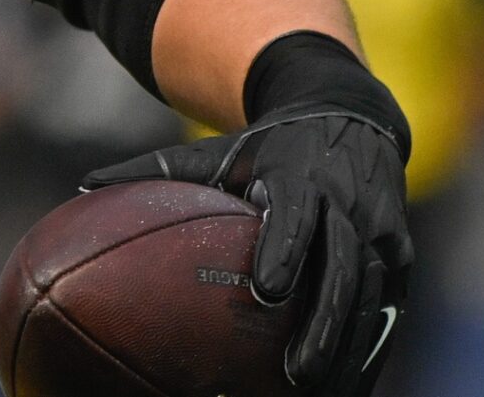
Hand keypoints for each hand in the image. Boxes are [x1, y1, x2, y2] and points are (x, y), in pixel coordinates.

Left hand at [86, 109, 410, 393]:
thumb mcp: (214, 148)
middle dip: (324, 322)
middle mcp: (348, 205)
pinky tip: (347, 388)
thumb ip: (153, 169)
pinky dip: (371, 350)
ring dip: (349, 350)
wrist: (348, 115)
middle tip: (297, 372)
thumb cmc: (266, 145)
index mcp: (299, 177)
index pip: (294, 215)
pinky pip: (389, 310)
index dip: (283, 250)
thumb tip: (82, 185)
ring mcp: (382, 232)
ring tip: (321, 394)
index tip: (266, 289)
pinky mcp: (401, 255)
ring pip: (371, 298)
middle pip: (343, 269)